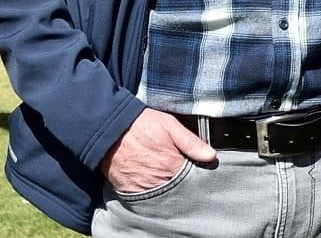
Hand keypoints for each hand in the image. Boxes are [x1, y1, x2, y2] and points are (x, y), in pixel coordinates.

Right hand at [100, 108, 215, 193]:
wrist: (109, 129)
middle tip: (176, 168)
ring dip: (165, 186)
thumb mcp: (170, 125)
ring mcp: (141, 187)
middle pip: (178, 188)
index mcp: (171, 164)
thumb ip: (192, 142)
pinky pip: (143, 197)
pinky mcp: (127, 190)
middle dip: (181, 181)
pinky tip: (150, 178)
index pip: (192, 177)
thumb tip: (211, 156)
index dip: (195, 172)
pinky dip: (149, 190)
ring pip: (161, 193)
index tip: (196, 167)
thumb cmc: (141, 124)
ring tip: (163, 172)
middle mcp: (158, 179)